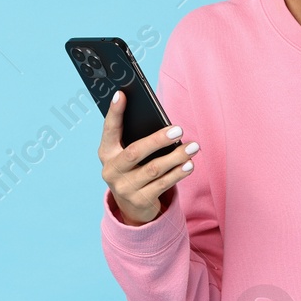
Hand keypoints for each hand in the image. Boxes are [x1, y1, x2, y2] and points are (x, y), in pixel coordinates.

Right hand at [99, 90, 200, 225]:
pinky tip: (189, 164)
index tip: (122, 94)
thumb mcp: (127, 153)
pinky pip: (163, 184)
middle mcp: (112, 171)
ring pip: (154, 169)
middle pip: (135, 152)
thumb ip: (136, 138)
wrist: (131, 206)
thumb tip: (161, 121)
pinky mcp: (140, 201)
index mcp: (106, 153)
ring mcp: (125, 188)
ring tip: (193, 147)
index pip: (109, 129)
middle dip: (158, 140)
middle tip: (179, 129)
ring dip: (176, 157)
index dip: (114, 112)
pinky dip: (178, 173)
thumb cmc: (134, 168)